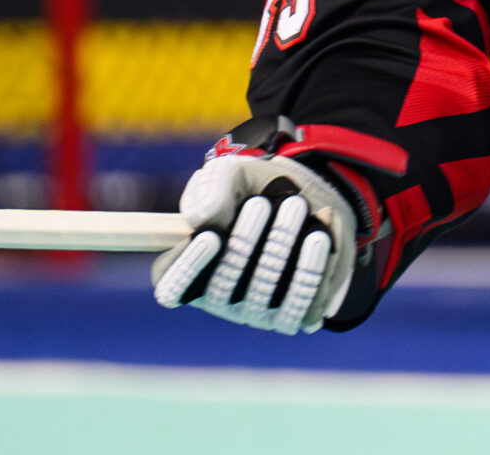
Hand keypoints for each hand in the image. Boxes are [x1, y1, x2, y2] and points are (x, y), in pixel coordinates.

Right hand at [152, 151, 364, 334]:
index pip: (172, 287)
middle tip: (263, 202)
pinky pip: (298, 304)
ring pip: (262, 292)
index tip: (211, 235)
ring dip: (279, 247)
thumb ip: (211, 189)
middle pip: (223, 287)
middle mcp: (219, 298)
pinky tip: (318, 237)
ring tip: (296, 204)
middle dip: (244, 242)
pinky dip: (309, 268)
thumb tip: (204, 219)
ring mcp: (254, 311)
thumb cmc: (259, 189)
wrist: (312, 198)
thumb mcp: (233, 174)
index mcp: (191, 269)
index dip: (188, 267)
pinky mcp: (292, 314)